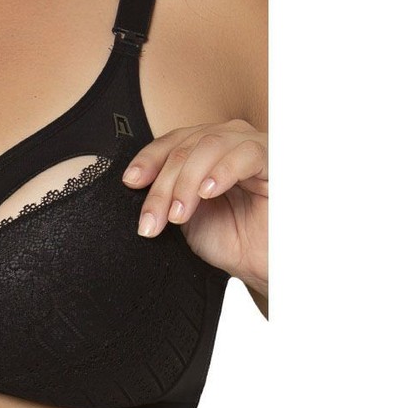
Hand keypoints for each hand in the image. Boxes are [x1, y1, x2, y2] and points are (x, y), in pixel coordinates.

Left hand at [122, 119, 267, 292]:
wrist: (267, 268)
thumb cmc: (231, 239)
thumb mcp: (186, 214)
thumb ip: (164, 192)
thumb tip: (133, 180)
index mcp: (205, 148)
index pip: (171, 141)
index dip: (148, 159)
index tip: (130, 182)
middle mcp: (228, 139)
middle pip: (184, 146)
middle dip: (163, 184)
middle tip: (152, 220)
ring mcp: (251, 145)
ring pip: (208, 146)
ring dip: (187, 181)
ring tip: (178, 215)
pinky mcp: (275, 159)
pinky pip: (246, 154)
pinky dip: (222, 171)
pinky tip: (208, 193)